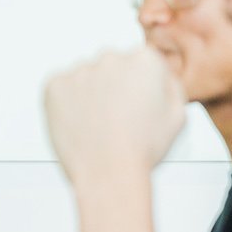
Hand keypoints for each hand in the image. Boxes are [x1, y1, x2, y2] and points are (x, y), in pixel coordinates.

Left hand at [44, 48, 185, 188]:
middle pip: (111, 65)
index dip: (138, 87)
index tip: (136, 104)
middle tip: (116, 116)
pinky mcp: (54, 85)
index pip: (138, 62)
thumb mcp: (177, 114)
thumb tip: (159, 75)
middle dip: (113, 85)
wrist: (108, 172)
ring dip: (89, 93)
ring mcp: (80, 71)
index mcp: (144, 60)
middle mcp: (111, 58)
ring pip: (85, 77)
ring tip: (97, 124)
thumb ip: (170, 84)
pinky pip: (61, 87)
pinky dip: (67, 102)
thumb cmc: (141, 149)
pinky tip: (80, 122)